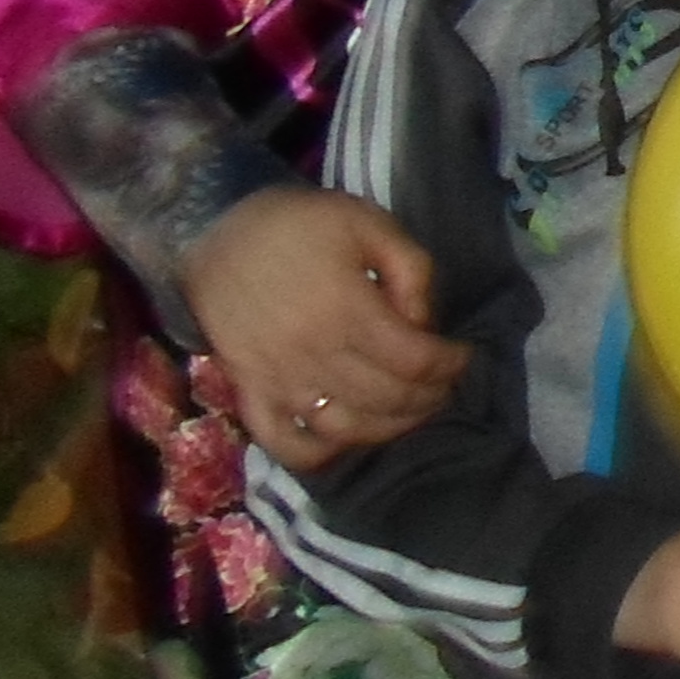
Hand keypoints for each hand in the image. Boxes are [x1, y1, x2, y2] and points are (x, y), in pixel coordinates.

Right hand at [178, 184, 454, 468]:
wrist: (216, 232)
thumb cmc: (300, 224)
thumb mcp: (370, 224)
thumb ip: (413, 271)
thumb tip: (425, 325)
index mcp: (347, 310)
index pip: (415, 361)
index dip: (450, 365)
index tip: (462, 356)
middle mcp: (313, 354)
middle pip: (388, 399)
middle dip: (429, 398)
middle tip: (443, 385)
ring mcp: (277, 380)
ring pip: (346, 429)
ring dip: (389, 428)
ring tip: (409, 410)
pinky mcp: (249, 393)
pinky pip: (284, 444)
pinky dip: (320, 454)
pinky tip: (346, 438)